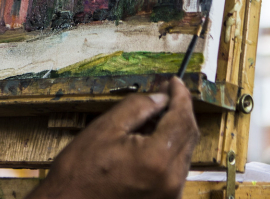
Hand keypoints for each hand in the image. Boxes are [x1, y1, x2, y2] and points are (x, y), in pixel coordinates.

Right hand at [29, 77, 198, 198]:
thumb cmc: (80, 173)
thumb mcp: (105, 128)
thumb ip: (138, 107)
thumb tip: (160, 98)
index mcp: (157, 159)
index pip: (182, 119)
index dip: (180, 96)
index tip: (175, 82)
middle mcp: (170, 180)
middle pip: (189, 136)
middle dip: (180, 111)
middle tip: (165, 94)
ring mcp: (170, 194)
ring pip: (184, 152)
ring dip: (174, 130)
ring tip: (153, 116)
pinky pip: (175, 168)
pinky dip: (169, 149)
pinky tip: (151, 139)